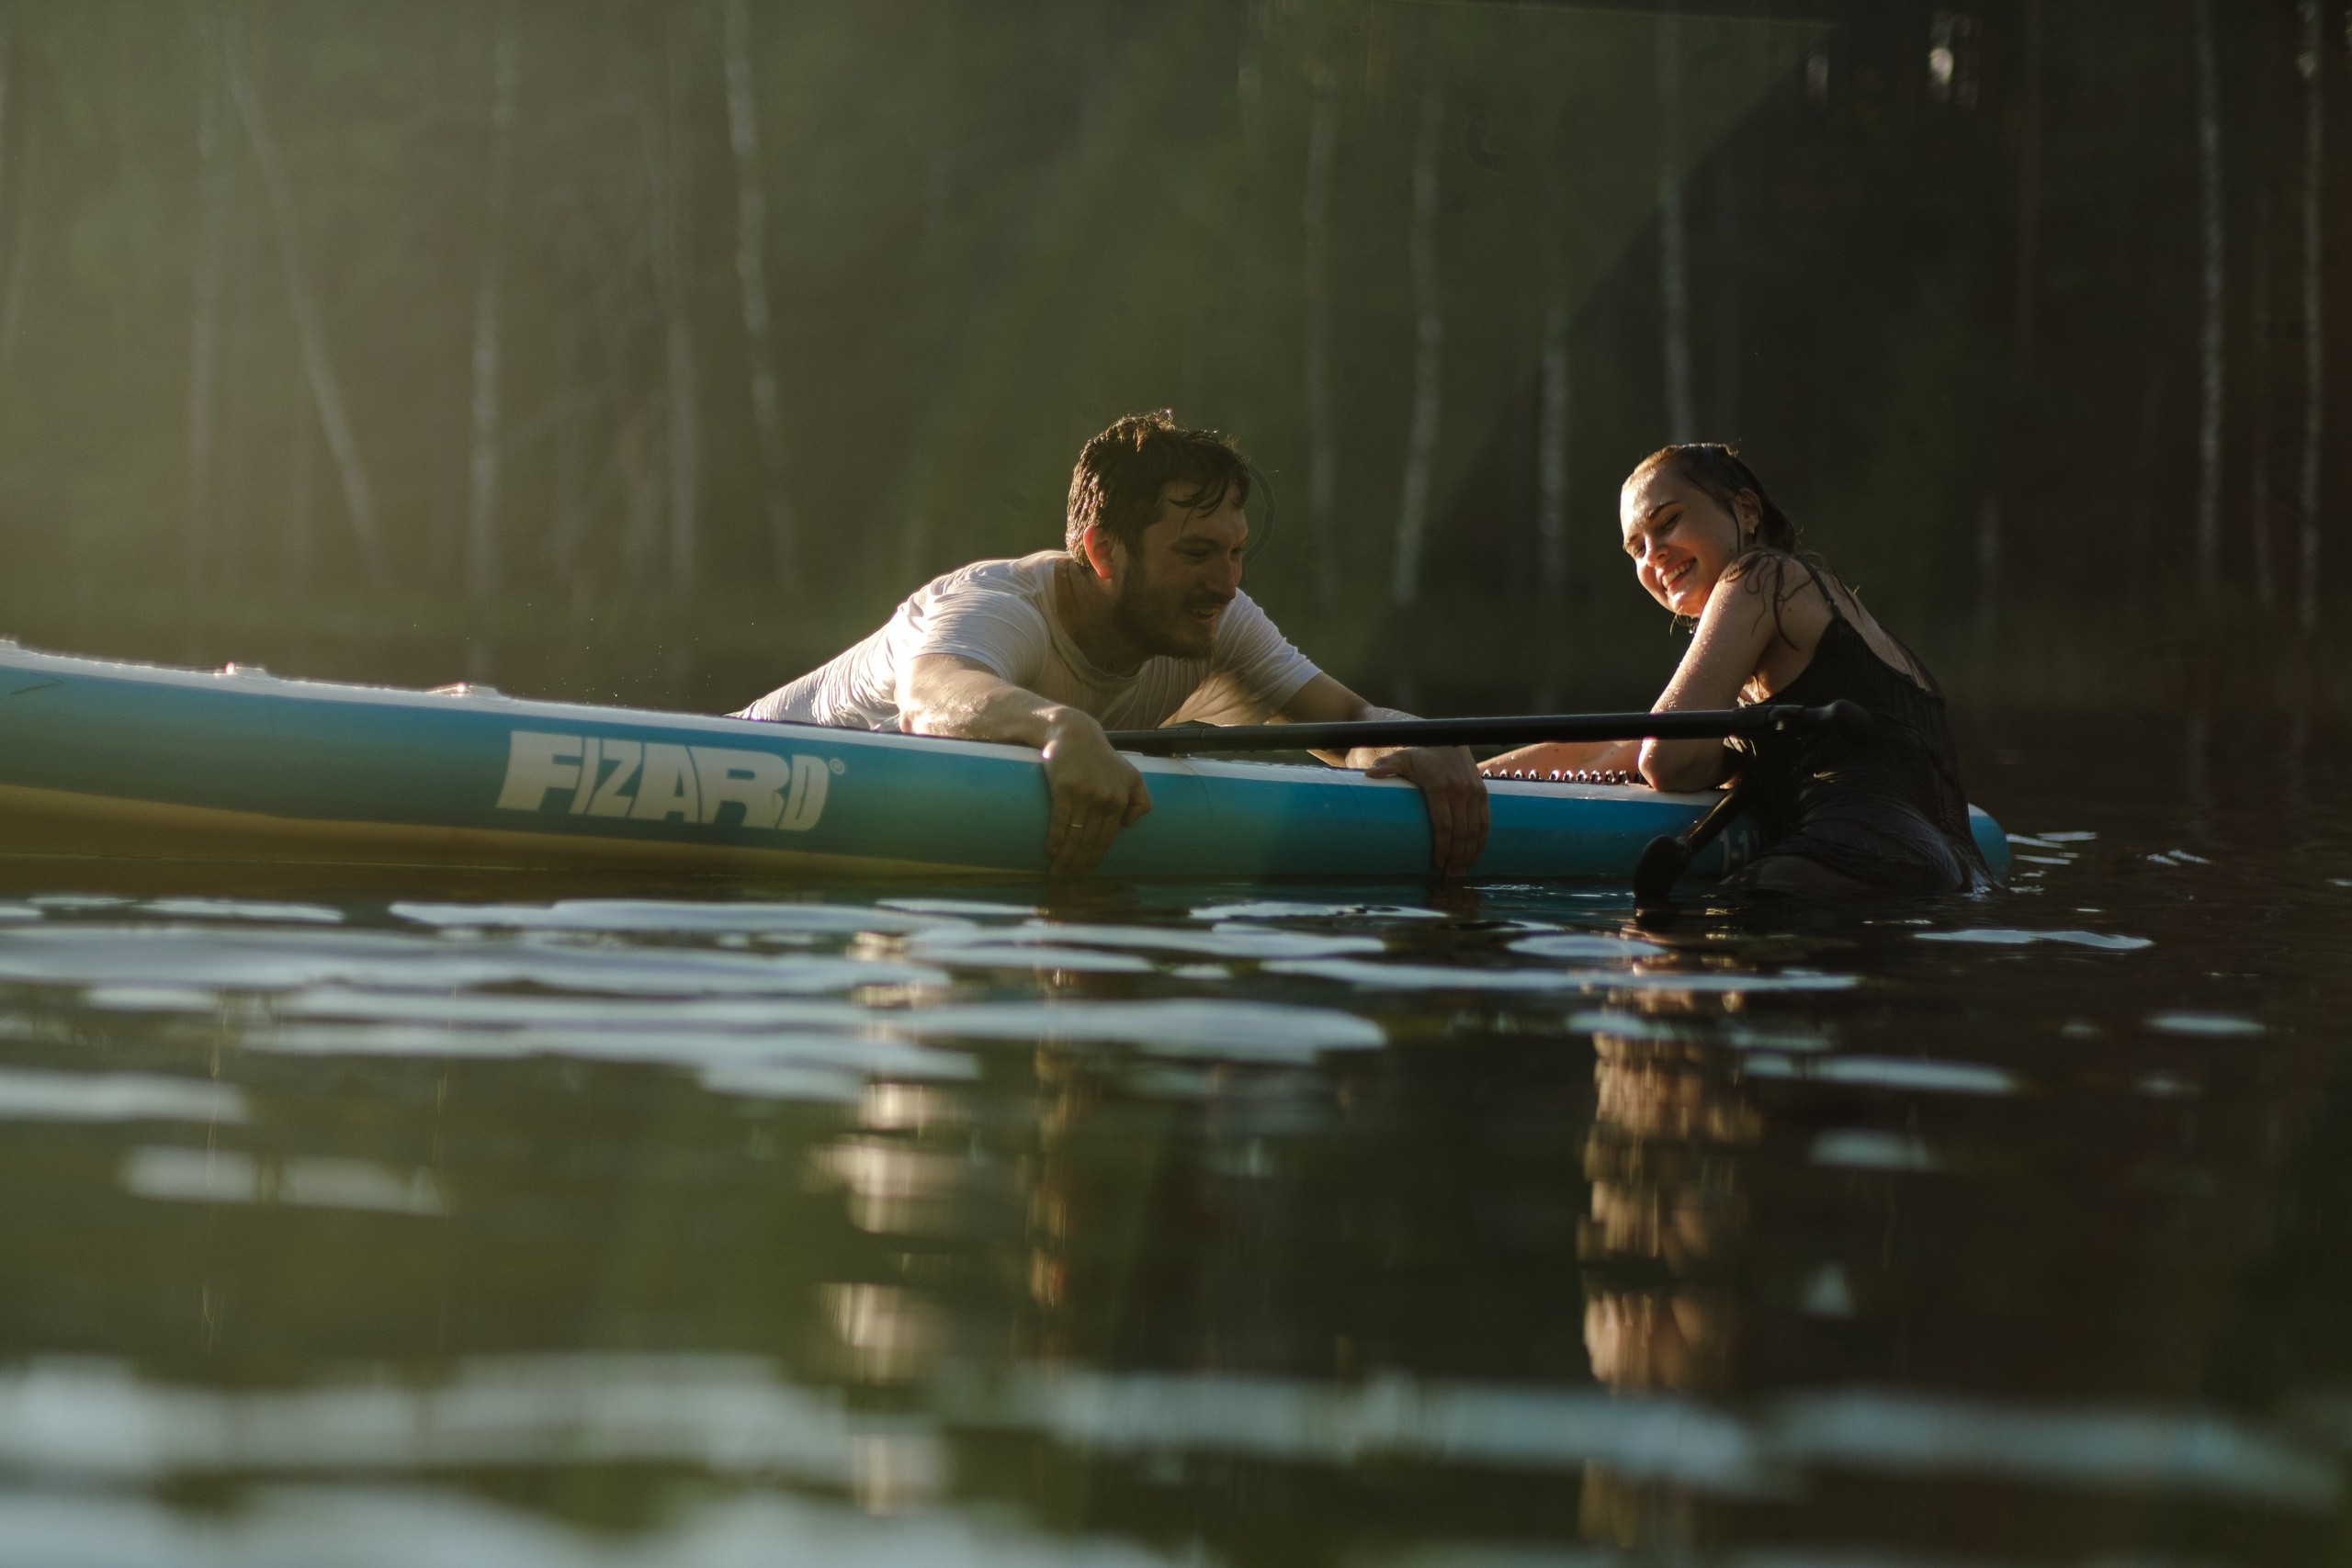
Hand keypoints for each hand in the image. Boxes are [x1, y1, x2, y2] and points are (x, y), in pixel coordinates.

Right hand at [1039, 711, 1152, 876]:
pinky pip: (1060, 820)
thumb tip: (1129, 825)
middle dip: (1078, 863)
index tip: (1084, 872)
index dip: (1095, 858)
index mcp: (1120, 800)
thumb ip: (1140, 800)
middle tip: (1066, 877)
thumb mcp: (1131, 775)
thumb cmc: (1102, 758)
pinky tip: (1050, 851)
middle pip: (1089, 840)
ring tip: (1056, 870)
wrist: (1075, 734)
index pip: (1107, 839)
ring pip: (1075, 835)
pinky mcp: (1065, 787)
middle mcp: (1105, 799)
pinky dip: (1056, 839)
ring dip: (1065, 857)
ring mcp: (1085, 793)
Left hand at [1362, 744, 1488, 876]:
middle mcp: (1460, 790)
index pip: (1443, 824)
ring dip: (1469, 853)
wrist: (1448, 739)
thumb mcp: (1402, 758)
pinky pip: (1485, 821)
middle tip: (1449, 877)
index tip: (1437, 863)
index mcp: (1439, 786)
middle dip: (1456, 857)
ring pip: (1475, 830)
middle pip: (1460, 832)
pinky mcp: (1482, 792)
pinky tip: (1475, 856)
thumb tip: (1369, 774)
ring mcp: (1473, 792)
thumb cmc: (1420, 753)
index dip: (1442, 847)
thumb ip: (1387, 766)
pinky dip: (1481, 841)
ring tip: (1461, 872)